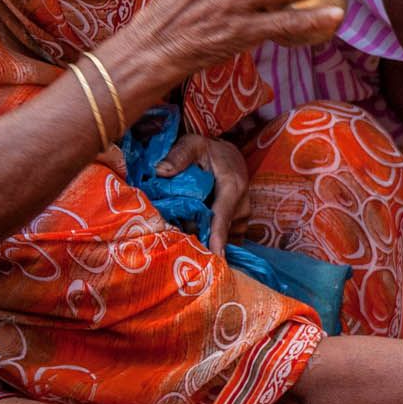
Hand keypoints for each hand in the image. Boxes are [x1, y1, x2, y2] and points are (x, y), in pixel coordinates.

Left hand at [154, 129, 248, 251]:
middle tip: (174, 234)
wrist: (230, 156)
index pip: (222, 216)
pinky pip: (223, 238)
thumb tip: (160, 171)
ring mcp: (242, 218)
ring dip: (201, 235)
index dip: (217, 237)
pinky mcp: (239, 226)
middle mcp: (242, 206)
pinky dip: (208, 238)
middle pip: (218, 231)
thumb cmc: (208, 151)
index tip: (216, 258)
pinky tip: (193, 231)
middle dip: (197, 235)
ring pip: (220, 236)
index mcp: (232, 187)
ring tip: (181, 228)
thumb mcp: (192, 145)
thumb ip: (178, 156)